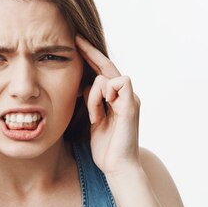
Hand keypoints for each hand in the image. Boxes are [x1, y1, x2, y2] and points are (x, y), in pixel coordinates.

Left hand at [75, 34, 140, 177]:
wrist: (117, 167)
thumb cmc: (105, 149)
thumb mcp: (93, 121)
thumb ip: (91, 102)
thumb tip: (83, 86)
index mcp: (116, 99)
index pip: (102, 72)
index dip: (90, 57)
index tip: (76, 44)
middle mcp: (125, 96)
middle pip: (106, 66)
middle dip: (90, 52)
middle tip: (76, 39)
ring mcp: (129, 99)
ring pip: (105, 77)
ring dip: (93, 96)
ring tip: (93, 117)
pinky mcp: (131, 105)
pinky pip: (115, 83)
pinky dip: (103, 95)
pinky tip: (99, 113)